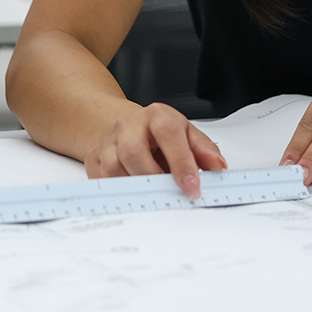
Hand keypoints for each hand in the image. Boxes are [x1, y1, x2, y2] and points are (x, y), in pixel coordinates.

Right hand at [86, 102, 226, 197]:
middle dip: (153, 179)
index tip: (192, 187)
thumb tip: (217, 166)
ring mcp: (109, 140)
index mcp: (157, 115)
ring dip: (136, 188)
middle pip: (133, 152)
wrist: (129, 128)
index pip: (169, 134)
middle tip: (170, 196)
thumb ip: (203, 150)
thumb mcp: (186, 135)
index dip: (182, 163)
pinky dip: (120, 192)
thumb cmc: (161, 134)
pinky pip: (103, 181)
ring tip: (153, 193)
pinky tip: (134, 192)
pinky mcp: (94, 157)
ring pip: (114, 170)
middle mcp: (129, 124)